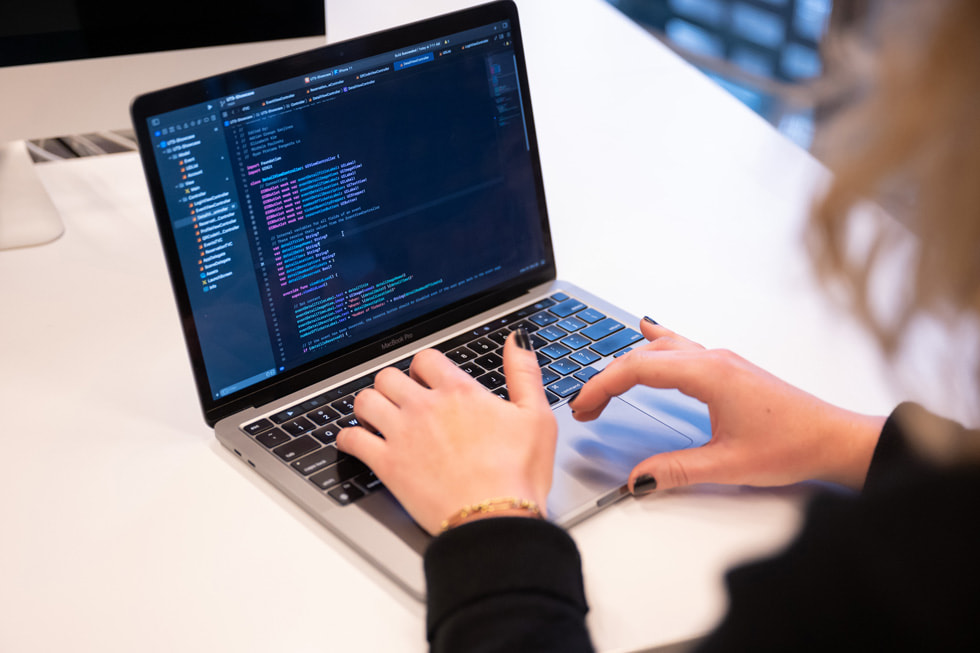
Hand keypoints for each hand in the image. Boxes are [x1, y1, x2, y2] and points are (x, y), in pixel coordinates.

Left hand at [336, 330, 557, 534]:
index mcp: (459, 392)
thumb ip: (523, 373)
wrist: (494, 518)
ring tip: (376, 416)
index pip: (426, 358)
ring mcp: (402, 435)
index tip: (426, 377)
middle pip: (389, 376)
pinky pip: (352, 440)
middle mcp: (425, 407)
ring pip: (365, 400)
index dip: (424, 366)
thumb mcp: (535, 416)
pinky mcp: (387, 464)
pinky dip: (348, 438)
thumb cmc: (518, 473)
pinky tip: (354, 441)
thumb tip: (517, 340)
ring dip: (368, 405)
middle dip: (393, 384)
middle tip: (400, 398)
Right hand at [570, 319, 885, 492]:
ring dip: (628, 364)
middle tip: (585, 406)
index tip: (582, 405)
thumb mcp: (728, 465)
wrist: (833, 438)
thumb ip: (676, 470)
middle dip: (607, 378)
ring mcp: (721, 361)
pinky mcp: (728, 369)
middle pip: (643, 356)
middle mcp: (713, 360)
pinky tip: (648, 333)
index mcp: (708, 374)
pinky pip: (681, 346)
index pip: (638, 369)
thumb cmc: (793, 444)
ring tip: (605, 386)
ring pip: (661, 350)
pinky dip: (656, 344)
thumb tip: (637, 479)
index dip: (602, 385)